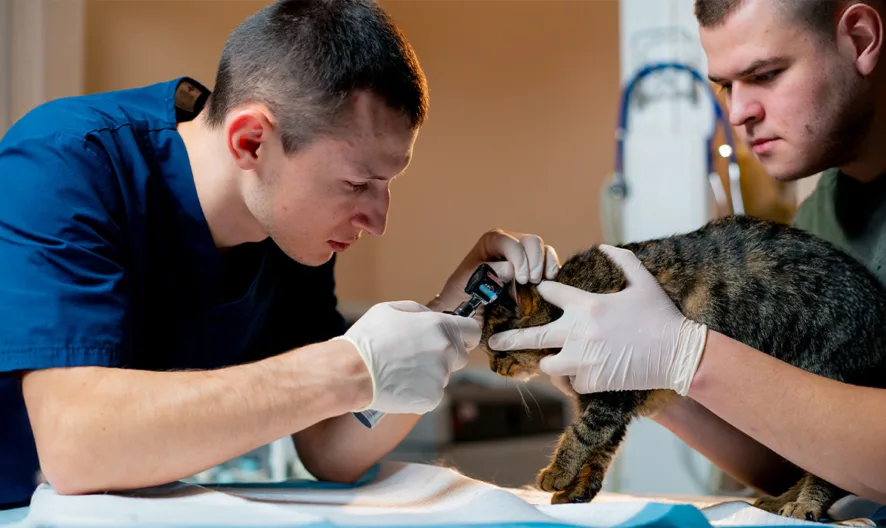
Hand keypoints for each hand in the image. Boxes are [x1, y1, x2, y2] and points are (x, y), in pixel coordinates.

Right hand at [334, 301, 479, 413]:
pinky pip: (432, 394)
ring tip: (402, 371)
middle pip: (460, 356)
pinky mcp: (432, 398)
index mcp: (440, 326)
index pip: (472, 331)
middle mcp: (446, 351)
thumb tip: (430, 316)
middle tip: (416, 357)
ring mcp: (441, 376)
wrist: (352, 372)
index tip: (456, 338)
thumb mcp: (391, 309)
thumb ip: (419, 311)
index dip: (464, 334)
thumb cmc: (368, 338)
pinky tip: (401, 385)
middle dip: (445, 356)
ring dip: (430, 374)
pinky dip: (420, 392)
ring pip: (444, 376)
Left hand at [432, 229, 559, 314]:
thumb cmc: (464, 295)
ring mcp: (524, 254)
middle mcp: (510, 243)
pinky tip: (547, 285)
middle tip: (530, 283)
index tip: (522, 280)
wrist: (468, 311)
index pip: (510, 242)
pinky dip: (552, 272)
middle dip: (534, 263)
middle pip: (532, 242)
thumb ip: (488, 273)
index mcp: (492, 242)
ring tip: (538, 285)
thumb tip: (510, 269)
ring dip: (544, 268)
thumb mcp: (469, 283)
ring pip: (544, 250)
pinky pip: (551, 262)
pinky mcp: (535, 268)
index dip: (519, 258)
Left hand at [486, 245, 707, 395]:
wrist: (679, 353)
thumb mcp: (643, 282)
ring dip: (550, 362)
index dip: (543, 290)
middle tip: (493, 341)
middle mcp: (577, 332)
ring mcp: (582, 359)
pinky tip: (588, 373)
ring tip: (554, 360)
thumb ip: (622, 260)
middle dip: (509, 338)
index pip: (549, 293)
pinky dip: (576, 379)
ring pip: (548, 365)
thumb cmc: (662, 315)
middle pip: (532, 336)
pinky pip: (572, 383)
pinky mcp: (592, 381)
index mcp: (586, 305)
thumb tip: (605, 245)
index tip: (539, 291)